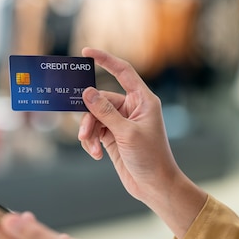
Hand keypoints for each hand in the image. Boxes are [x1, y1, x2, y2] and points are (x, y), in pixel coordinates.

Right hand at [79, 48, 206, 238]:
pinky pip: (94, 131)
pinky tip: (96, 155)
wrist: (155, 186)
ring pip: (94, 117)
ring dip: (89, 132)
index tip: (86, 52)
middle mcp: (132, 108)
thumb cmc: (150, 158)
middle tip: (83, 132)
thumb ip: (105, 111)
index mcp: (143, 100)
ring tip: (91, 148)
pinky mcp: (113, 137)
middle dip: (90, 116)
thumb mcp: (126, 133)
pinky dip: (91, 142)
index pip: (123, 72)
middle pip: (100, 100)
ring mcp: (121, 123)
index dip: (105, 60)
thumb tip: (87, 92)